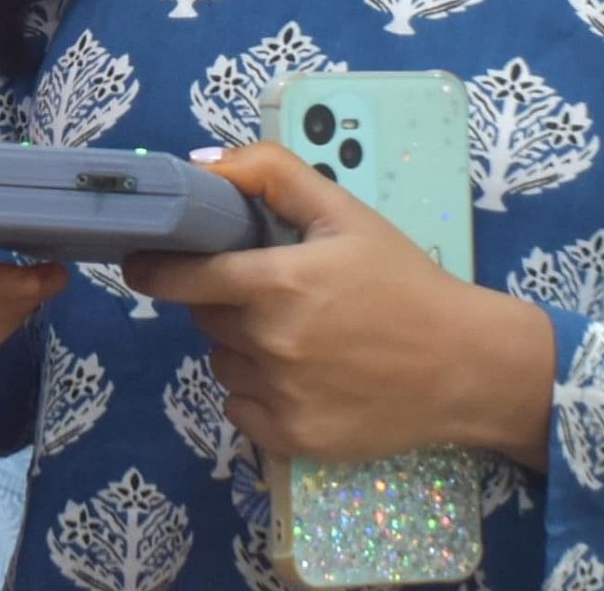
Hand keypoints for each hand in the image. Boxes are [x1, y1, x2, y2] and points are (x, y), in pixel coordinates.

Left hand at [125, 144, 556, 468]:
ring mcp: (279, 397)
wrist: (464, 364)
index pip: (183, 278)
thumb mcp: (346, 212)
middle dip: (225, 300)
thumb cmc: (404, 281)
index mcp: (277, 284)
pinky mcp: (291, 440)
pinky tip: (301, 377)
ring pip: (223, 363)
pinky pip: (241, 410)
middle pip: (207, 317)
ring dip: (242, 347)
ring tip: (297, 336)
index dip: (155, 269)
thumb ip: (273, 174)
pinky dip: (258, 393)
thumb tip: (203, 163)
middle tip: (273, 292)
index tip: (140, 262)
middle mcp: (270, 344)